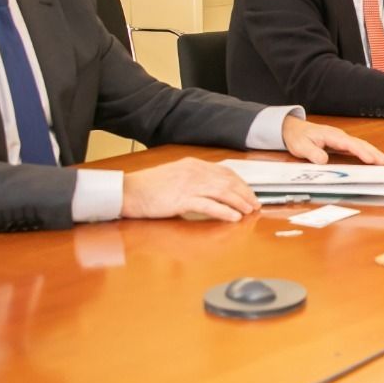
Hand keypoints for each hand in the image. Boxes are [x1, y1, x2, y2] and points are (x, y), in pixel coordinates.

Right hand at [121, 158, 259, 221]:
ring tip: (249, 211)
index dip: (241, 183)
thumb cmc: (149, 187)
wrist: (128, 192)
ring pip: (223, 193)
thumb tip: (215, 189)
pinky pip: (209, 206)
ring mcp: (188, 185)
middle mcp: (194, 172)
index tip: (250, 193)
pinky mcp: (181, 200)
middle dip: (245, 194)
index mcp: (193, 165)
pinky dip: (224, 211)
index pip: (225, 172)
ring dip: (239, 203)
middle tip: (255, 204)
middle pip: (228, 182)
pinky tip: (234, 217)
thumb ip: (195, 179)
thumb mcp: (176, 175)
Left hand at [280, 116, 383, 165]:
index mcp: (332, 135)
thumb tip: (324, 161)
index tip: (370, 159)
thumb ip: (313, 153)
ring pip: (360, 145)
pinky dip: (367, 152)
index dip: (361, 152)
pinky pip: (356, 147)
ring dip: (373, 152)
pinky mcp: (341, 143)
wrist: (293, 129)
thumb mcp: (301, 146)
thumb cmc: (298, 137)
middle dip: (373, 152)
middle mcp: (339, 136)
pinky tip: (373, 159)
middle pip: (360, 144)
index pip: (349, 144)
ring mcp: (341, 139)